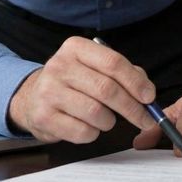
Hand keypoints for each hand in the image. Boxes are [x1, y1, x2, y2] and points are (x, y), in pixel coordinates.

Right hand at [8, 36, 155, 142]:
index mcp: (76, 47)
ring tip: (107, 119)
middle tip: (145, 119)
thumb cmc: (73, 81)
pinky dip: (93, 133)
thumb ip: (123, 73)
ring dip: (110, 121)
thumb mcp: (94, 66)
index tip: (149, 97)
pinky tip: (89, 126)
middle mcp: (60, 66)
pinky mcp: (43, 117)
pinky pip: (81, 131)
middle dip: (132, 107)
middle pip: (107, 89)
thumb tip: (147, 92)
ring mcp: (49, 91)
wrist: (32, 96)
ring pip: (95, 112)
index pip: (113, 62)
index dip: (135, 81)